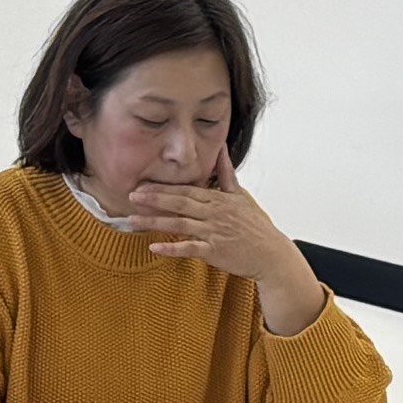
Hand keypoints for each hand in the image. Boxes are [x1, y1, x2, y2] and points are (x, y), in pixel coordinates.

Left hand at [120, 177, 315, 322]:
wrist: (271, 253)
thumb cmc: (255, 225)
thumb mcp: (241, 195)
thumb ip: (226, 174)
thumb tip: (221, 148)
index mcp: (218, 199)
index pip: (187, 190)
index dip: (164, 187)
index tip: (143, 183)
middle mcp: (214, 213)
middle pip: (180, 203)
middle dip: (154, 199)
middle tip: (131, 195)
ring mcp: (214, 232)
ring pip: (180, 224)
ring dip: (155, 222)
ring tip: (133, 220)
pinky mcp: (215, 252)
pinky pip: (190, 249)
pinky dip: (172, 248)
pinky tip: (154, 248)